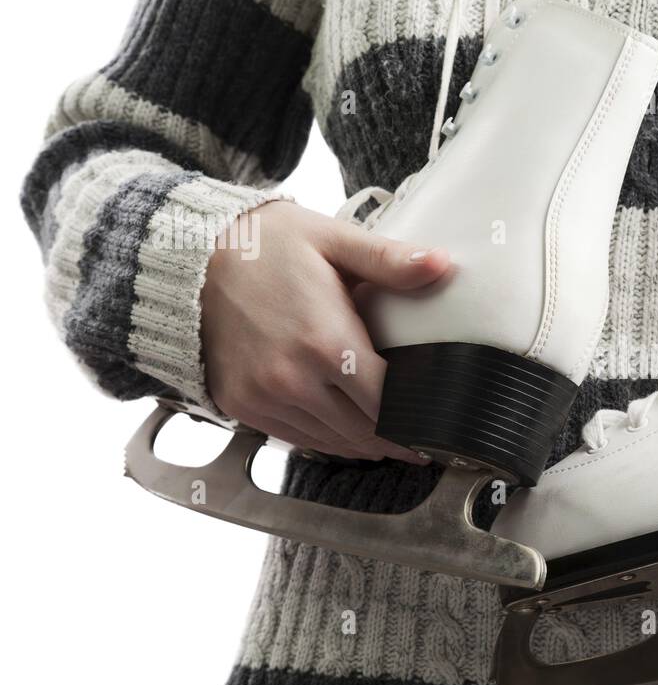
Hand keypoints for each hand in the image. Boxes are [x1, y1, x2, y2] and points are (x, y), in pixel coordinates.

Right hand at [200, 200, 449, 462]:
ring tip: (390, 442)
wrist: (187, 257)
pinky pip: (296, 438)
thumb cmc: (266, 244)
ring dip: (363, 444)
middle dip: (396, 439)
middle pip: (363, 431)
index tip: (435, 428)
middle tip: (420, 443)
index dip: (416, 421)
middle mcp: (293, 381)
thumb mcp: (331, 240)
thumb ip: (389, 260)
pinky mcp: (241, 406)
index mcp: (326, 344)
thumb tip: (444, 266)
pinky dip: (326, 440)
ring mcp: (263, 398)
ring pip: (332, 442)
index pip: (388, 404)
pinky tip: (346, 431)